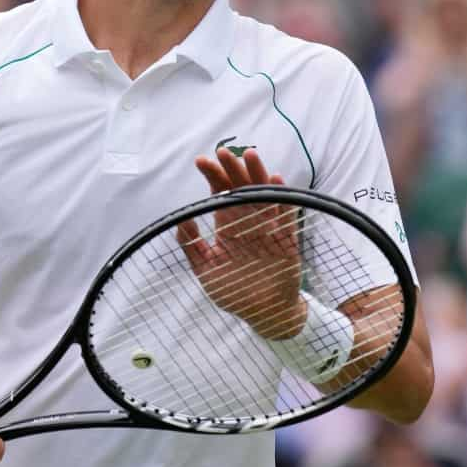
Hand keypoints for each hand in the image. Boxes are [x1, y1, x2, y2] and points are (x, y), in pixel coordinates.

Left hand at [177, 147, 303, 337]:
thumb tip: (180, 220)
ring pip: (263, 195)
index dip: (213, 177)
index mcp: (228, 227)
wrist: (264, 314)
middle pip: (242, 189)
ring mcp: (268, 229)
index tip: (202, 161)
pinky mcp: (286, 240)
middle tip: (223, 153)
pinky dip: (281, 199)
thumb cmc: (234, 291)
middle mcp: (248, 223)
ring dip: (258, 175)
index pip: (221, 194)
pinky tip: (277, 180)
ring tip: (250, 155)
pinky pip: (285, 216)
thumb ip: (192, 246)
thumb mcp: (206, 270)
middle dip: (233, 170)